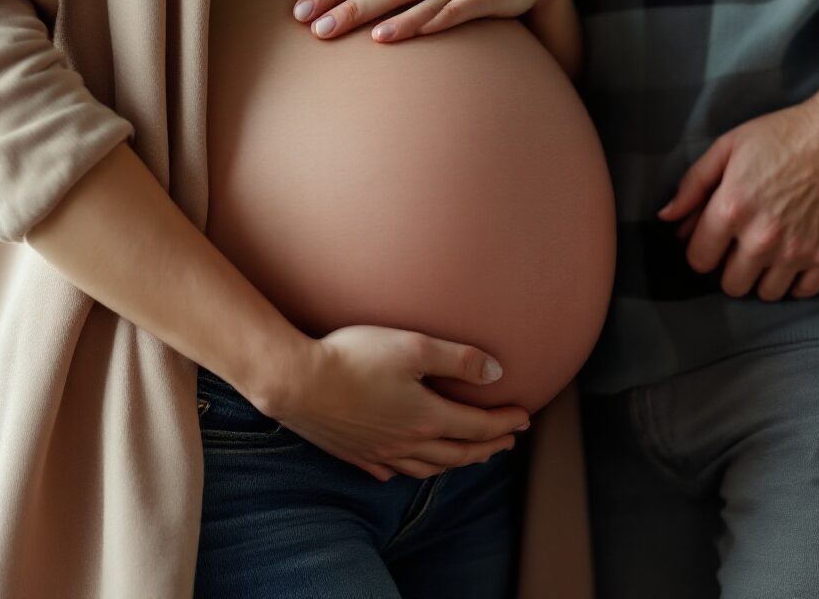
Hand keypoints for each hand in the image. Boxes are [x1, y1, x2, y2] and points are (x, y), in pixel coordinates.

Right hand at [262, 325, 530, 481]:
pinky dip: (408, 470)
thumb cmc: (353, 357)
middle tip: (507, 441)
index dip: (506, 422)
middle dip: (489, 448)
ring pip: (427, 467)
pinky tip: (406, 466)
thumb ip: (458, 360)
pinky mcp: (353, 453)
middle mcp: (406, 443)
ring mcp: (378, 452)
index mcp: (426, 418)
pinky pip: (389, 471)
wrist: (294, 381)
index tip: (524, 416)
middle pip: (458, 454)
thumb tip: (497, 374)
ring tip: (468, 456)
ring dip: (455, 463)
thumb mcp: (413, 347)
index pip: (479, 426)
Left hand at [656, 81, 818, 300]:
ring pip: (765, 294)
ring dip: (762, 278)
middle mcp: (761, 238)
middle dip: (730, 268)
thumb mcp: (730, 146)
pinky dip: (795, 282)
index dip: (702, 251)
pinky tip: (794, 259)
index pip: (698, 260)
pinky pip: (802, 292)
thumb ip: (693, 184)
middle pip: (731, 285)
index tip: (713, 242)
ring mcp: (796, 251)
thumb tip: (668, 217)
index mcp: (731, 209)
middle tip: (742, 248)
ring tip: (769, 253)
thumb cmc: (787, 135)